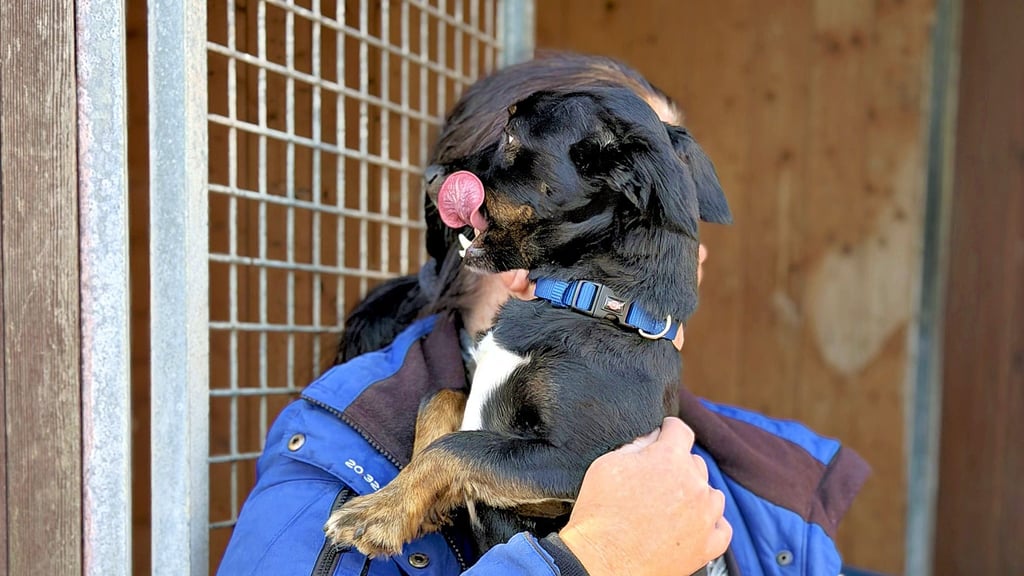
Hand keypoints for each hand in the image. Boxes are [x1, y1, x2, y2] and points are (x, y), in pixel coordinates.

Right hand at [559, 417, 731, 575]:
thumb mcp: (608, 463)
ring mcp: (704, 517)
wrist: (600, 561)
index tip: (664, 435)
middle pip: (695, 462)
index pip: (680, 430)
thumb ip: (636, 444)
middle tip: (655, 480)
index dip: (669, 430)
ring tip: (672, 505)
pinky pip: (722, 527)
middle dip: (677, 465)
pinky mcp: (707, 546)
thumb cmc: (599, 512)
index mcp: (670, 458)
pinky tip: (693, 524)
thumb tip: (652, 437)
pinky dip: (710, 523)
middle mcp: (694, 484)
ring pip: (711, 494)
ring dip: (695, 494)